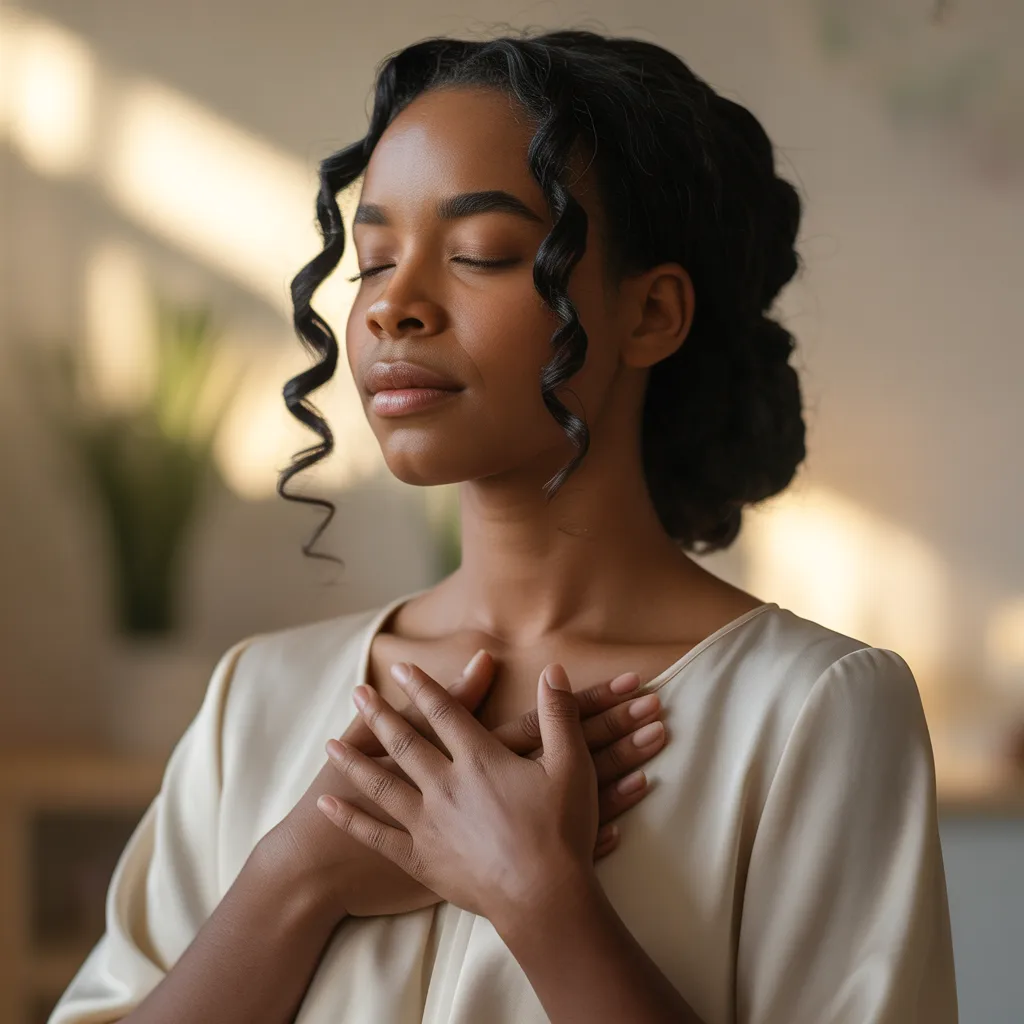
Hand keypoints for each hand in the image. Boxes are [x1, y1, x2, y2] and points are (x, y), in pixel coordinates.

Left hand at [317, 660, 640, 925]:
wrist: (544, 898)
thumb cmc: (561, 832)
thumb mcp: (571, 765)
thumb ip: (559, 714)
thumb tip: (554, 669)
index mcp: (479, 760)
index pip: (444, 713)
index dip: (422, 687)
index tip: (400, 668)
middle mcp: (446, 786)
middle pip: (405, 743)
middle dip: (380, 716)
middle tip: (357, 693)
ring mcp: (428, 824)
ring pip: (382, 785)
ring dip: (355, 761)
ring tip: (330, 743)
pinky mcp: (421, 859)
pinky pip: (377, 836)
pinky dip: (350, 819)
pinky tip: (326, 805)